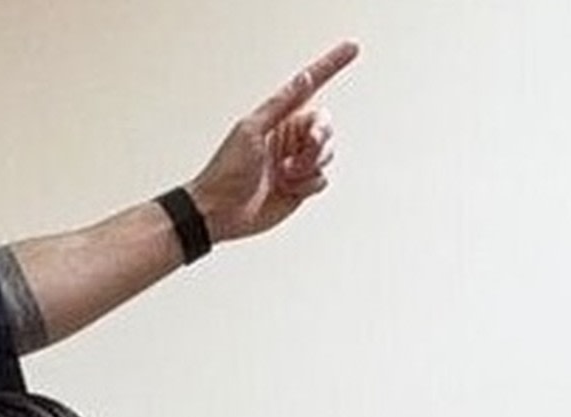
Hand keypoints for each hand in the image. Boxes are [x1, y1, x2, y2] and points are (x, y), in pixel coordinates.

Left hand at [184, 41, 357, 245]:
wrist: (220, 212)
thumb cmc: (225, 171)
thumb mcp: (251, 130)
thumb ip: (280, 104)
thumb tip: (304, 78)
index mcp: (279, 119)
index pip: (310, 88)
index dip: (330, 67)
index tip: (351, 49)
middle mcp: (290, 138)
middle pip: (325, 127)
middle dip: (317, 140)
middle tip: (300, 153)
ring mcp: (296, 162)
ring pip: (327, 154)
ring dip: (309, 166)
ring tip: (284, 174)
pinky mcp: (300, 186)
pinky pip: (322, 180)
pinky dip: (307, 185)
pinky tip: (287, 188)